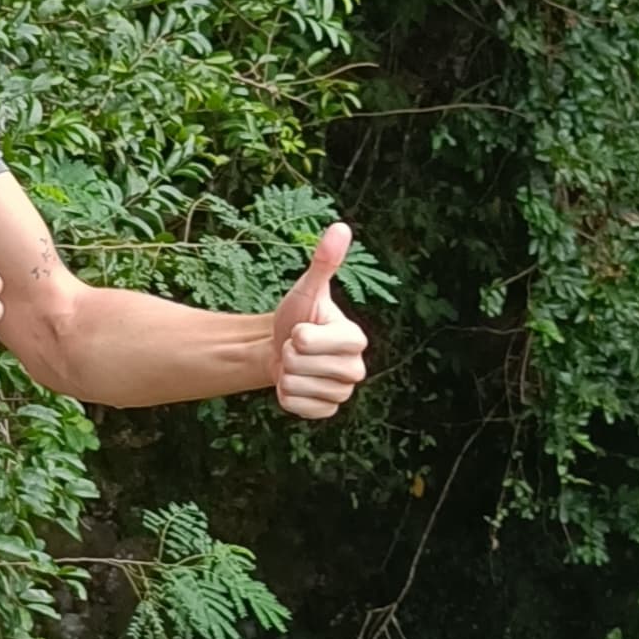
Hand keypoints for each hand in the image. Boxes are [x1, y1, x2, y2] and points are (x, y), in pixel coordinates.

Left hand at [271, 221, 368, 417]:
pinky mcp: (326, 412)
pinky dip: (286, 395)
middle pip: (300, 364)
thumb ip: (324, 262)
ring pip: (296, 386)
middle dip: (289, 353)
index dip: (297, 333)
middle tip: (297, 347)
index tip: (303, 328)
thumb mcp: (307, 289)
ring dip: (286, 374)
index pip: (308, 340)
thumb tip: (341, 227)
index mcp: (356, 338)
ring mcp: (342, 393)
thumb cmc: (297, 315)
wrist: (282, 348)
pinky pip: (295, 406)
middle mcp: (356, 369)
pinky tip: (295, 384)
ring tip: (296, 364)